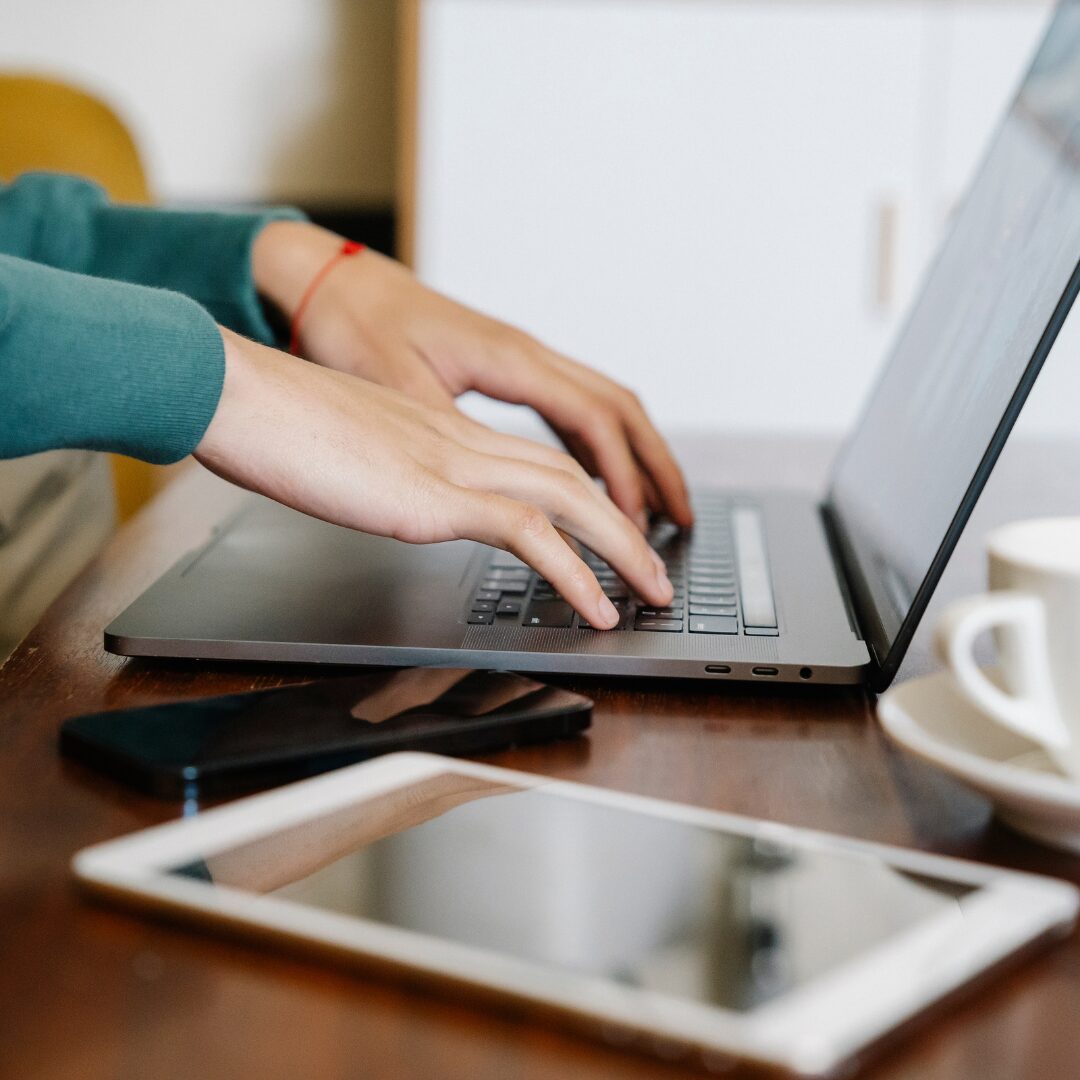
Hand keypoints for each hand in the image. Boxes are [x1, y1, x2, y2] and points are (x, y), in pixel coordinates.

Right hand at [195, 329, 673, 628]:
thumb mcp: (348, 455)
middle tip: (656, 571)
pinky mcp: (434, 496)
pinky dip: (575, 574)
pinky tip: (597, 609)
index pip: (537, 463)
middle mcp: (462, 443)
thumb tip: (394, 499)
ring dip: (622, 550)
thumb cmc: (274, 425)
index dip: (585, 500)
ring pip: (570, 500)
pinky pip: (529, 535)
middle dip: (626, 527)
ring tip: (652, 593)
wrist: (236, 393)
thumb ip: (385, 475)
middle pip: (572, 479)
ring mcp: (453, 464)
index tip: (610, 535)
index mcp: (443, 434)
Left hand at [251, 221, 693, 530]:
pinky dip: (597, 447)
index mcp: (510, 358)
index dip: (622, 477)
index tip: (635, 525)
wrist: (330, 278)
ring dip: (635, 456)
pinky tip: (595, 476)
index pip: (593, 421)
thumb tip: (494, 486)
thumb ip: (448, 434)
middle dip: (657, 465)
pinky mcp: (504, 368)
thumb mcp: (394, 385)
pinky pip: (571, 408)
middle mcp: (527, 353)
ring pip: (603, 406)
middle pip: (620, 409)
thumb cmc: (355, 323)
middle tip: (682, 519)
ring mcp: (520, 357)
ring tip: (655, 506)